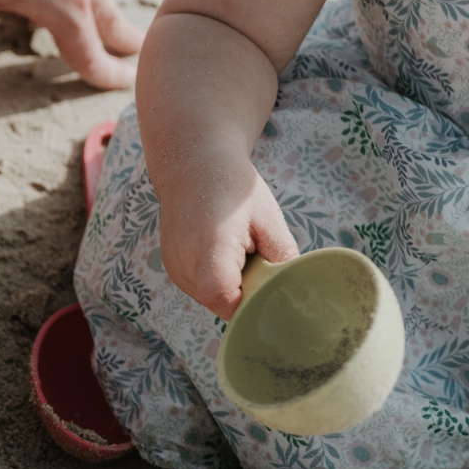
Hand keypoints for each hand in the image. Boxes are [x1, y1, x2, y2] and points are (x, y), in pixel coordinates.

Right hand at [154, 154, 299, 318]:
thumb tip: (294, 290)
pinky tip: (225, 251)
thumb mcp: (269, 217)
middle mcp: (184, 262)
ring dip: (233, 286)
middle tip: (259, 259)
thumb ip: (282, 257)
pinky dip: (220, 279)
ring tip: (239, 249)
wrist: (194, 164)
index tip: (267, 287)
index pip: (222, 298)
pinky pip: (203, 288)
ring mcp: (175, 269)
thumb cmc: (234, 188)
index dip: (249, 303)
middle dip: (247, 293)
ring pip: (212, 299)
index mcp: (209, 246)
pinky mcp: (174, 270)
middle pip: (221, 304)